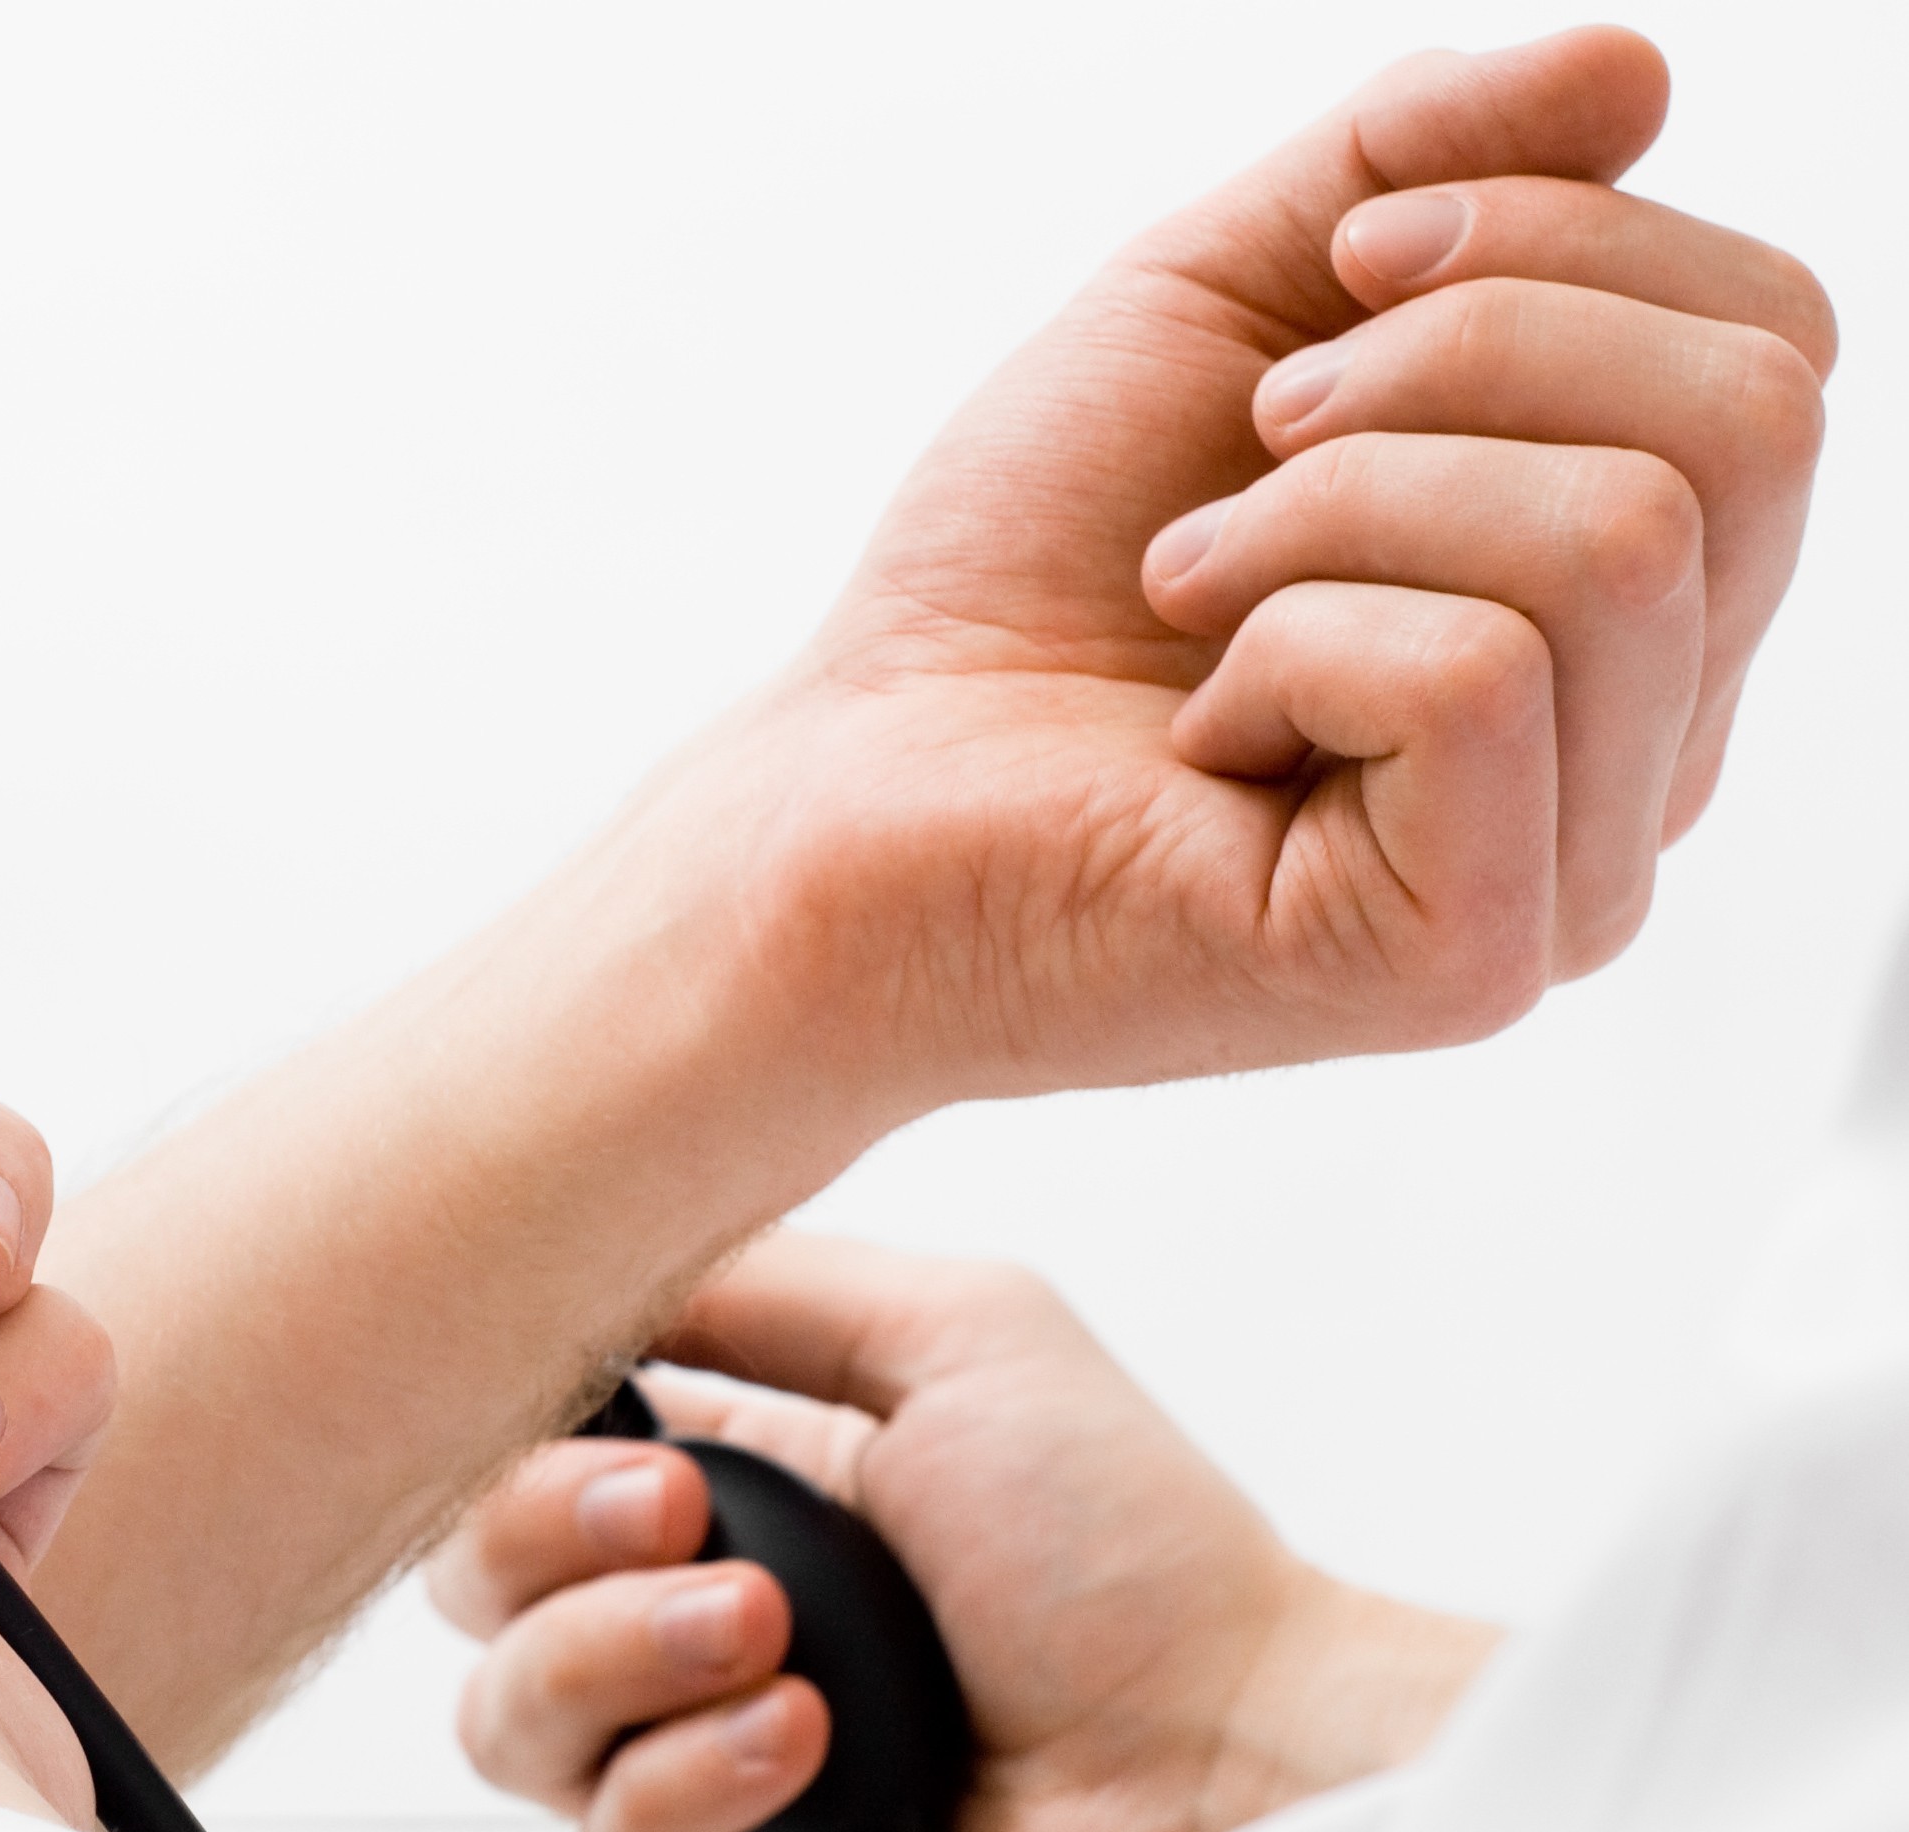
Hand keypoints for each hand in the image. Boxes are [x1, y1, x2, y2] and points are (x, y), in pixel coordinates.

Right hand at [429, 1235, 1496, 1831]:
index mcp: (736, 1492)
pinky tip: (798, 1743)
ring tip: (770, 1639)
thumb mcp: (959, 1327)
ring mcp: (703, 1774)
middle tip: (687, 1519)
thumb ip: (754, 1275)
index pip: (522, 1462)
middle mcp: (696, 1632)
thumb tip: (591, 1262)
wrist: (1239, 1764)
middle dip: (550, 1536)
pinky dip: (682, 1784)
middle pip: (479, 1591)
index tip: (615, 1424)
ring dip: (618, 1656)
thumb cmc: (1140, 1559)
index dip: (527, 1440)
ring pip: (509, 1724)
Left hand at [632, 26, 1830, 1121]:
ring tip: (1198, 583)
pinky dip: (1290, 641)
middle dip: (1463, 352)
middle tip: (1257, 446)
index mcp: (1640, 596)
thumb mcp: (1229, 301)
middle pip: (1756, 421)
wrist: (843, 788)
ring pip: (1624, 538)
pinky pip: (1482, 673)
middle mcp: (1658, 743)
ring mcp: (1580, 872)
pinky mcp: (1472, 958)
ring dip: (1343, 502)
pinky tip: (1201, 728)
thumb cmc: (1026, 572)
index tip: (1333, 289)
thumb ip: (1423, 164)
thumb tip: (1635, 71)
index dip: (1555, 243)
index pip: (1773, 346)